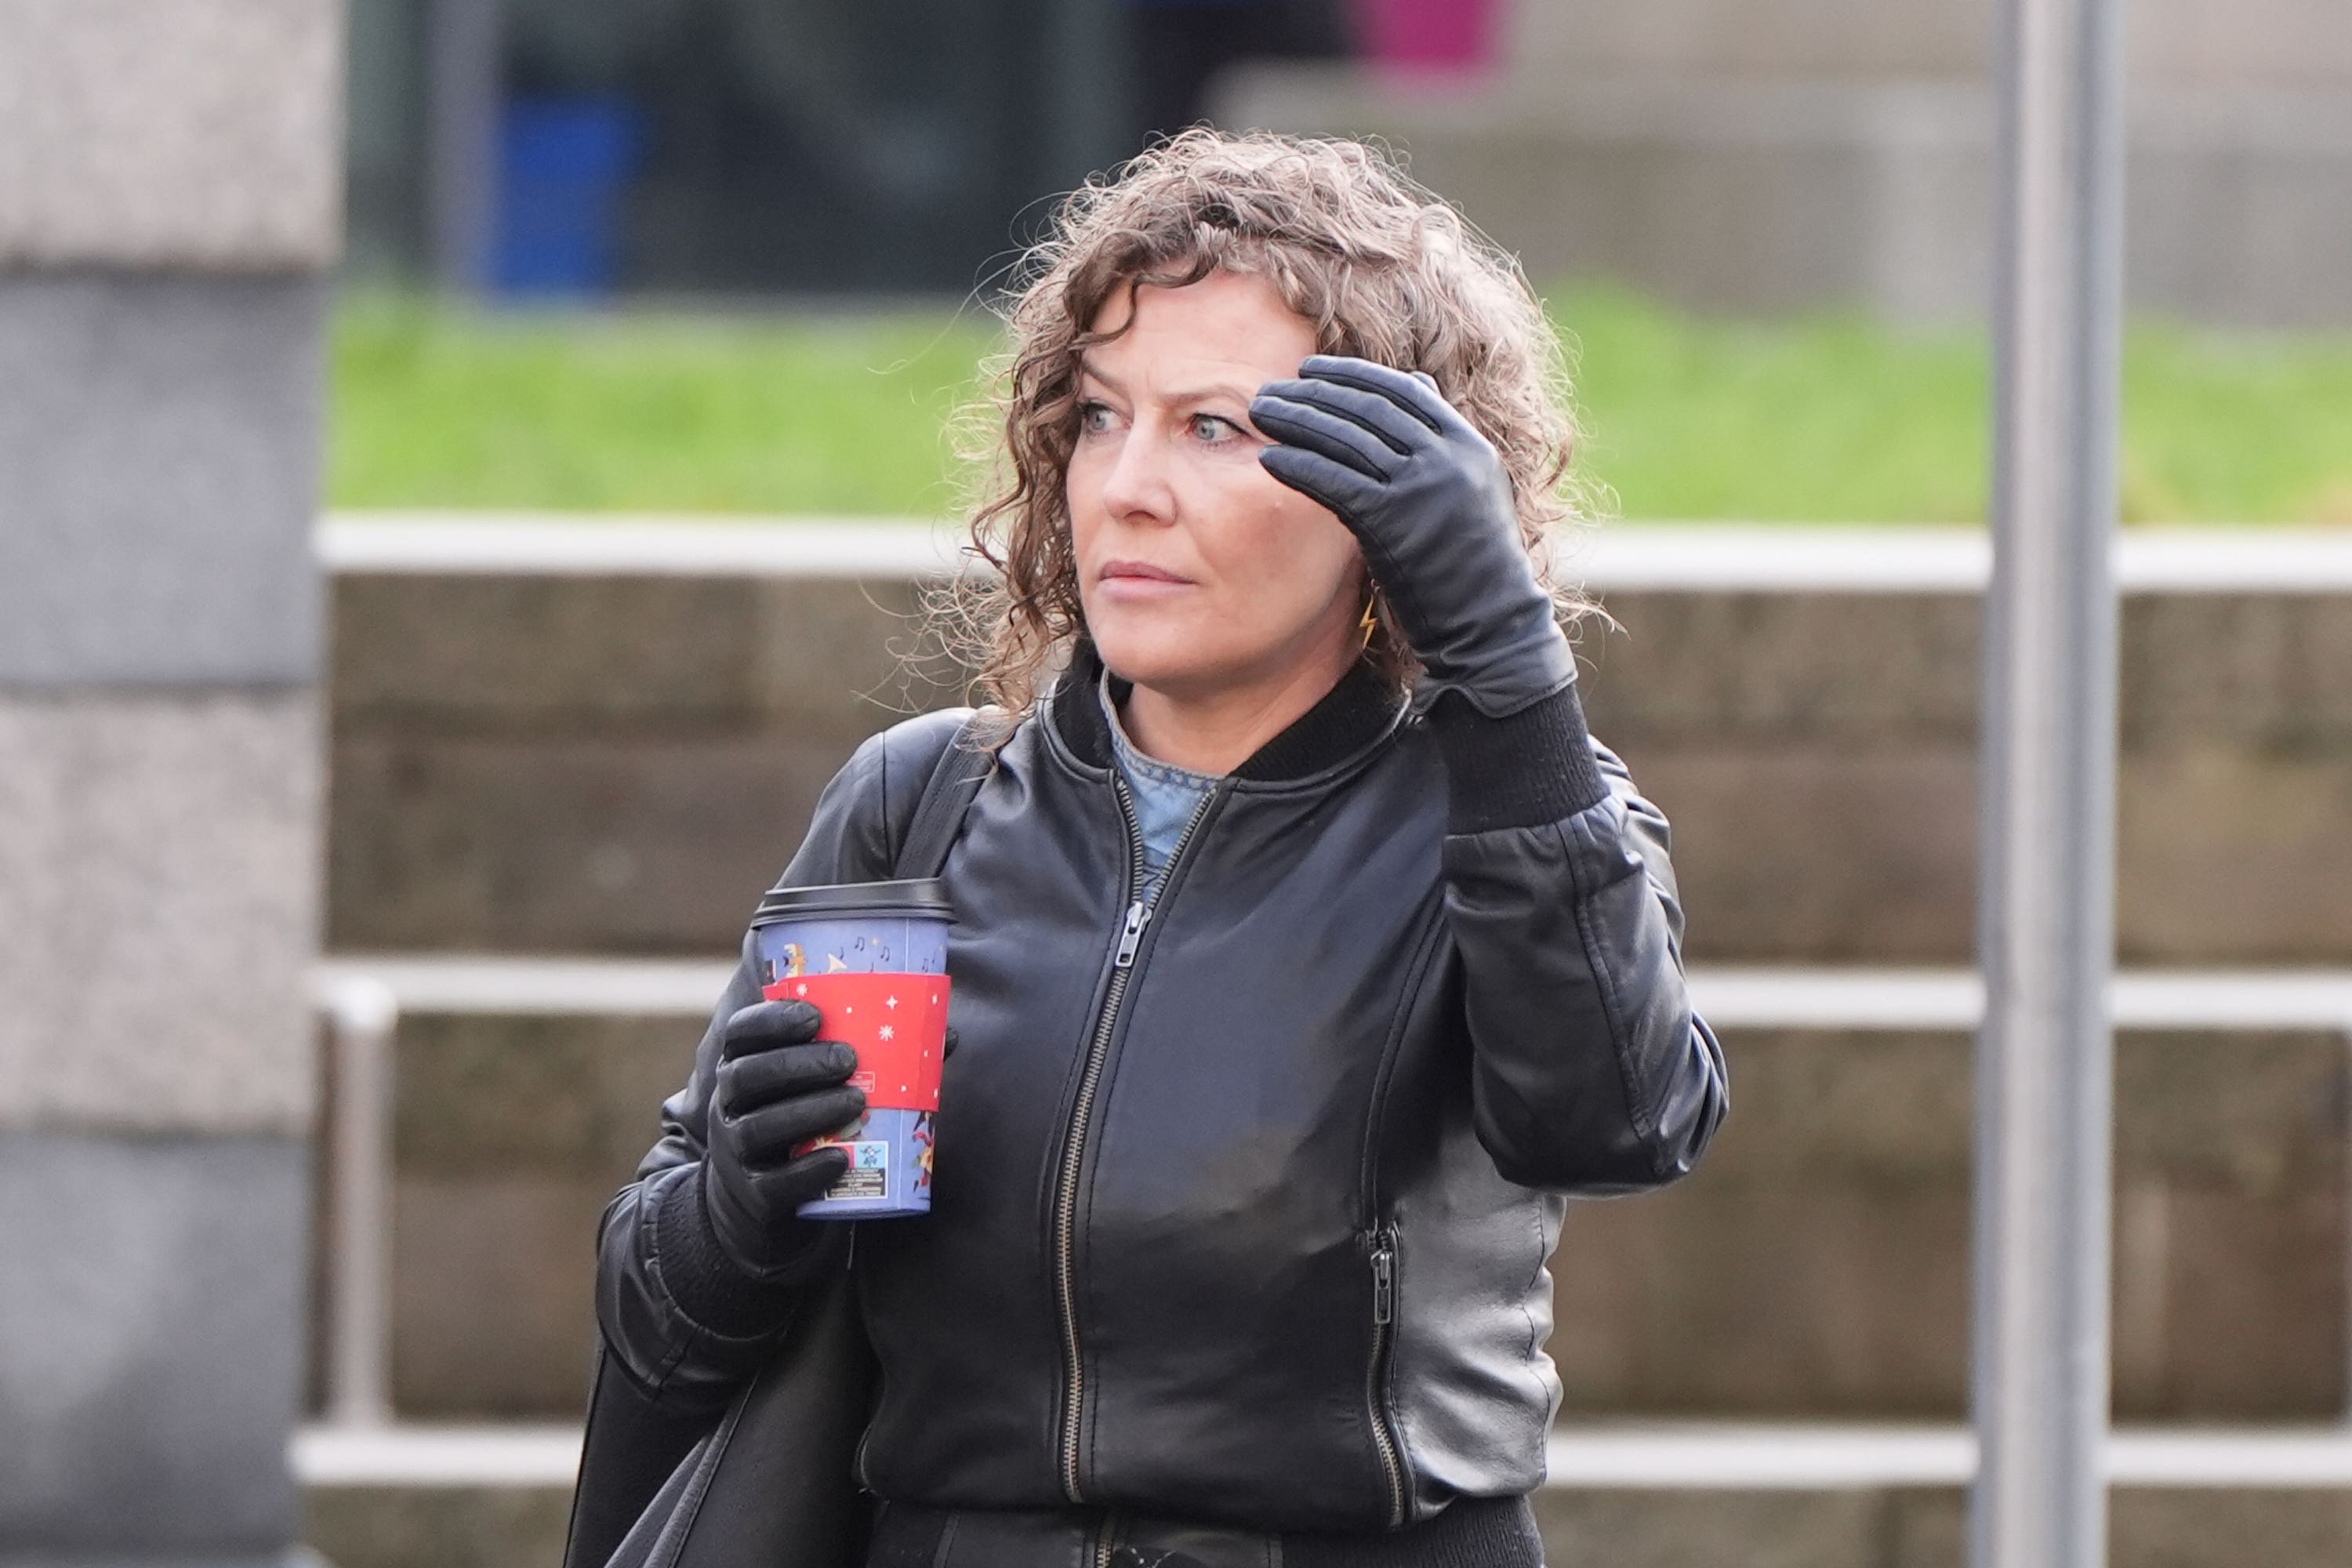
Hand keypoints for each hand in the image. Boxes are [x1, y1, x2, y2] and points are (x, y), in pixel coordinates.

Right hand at [700, 999, 865, 1279]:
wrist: (766, 1202)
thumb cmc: (805, 1126)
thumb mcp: (821, 1090)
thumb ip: (876, 1060)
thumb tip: (947, 1035)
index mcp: (743, 1067)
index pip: (742, 1033)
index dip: (772, 1020)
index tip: (816, 1015)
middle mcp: (728, 1106)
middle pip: (747, 1076)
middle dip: (797, 1064)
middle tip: (849, 1060)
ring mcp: (735, 1153)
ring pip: (757, 1127)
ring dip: (807, 1111)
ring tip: (856, 1102)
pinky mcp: (753, 1196)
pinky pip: (772, 1184)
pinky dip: (806, 1172)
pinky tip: (839, 1159)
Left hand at [1251, 355, 1574, 717]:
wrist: (1489, 624)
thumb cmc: (1473, 563)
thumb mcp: (1474, 487)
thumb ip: (1443, 437)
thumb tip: (1417, 380)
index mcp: (1468, 446)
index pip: (1402, 391)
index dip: (1352, 377)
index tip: (1311, 371)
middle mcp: (1448, 459)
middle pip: (1369, 409)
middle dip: (1315, 394)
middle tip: (1271, 389)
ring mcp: (1422, 489)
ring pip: (1348, 439)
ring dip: (1297, 421)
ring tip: (1260, 413)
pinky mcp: (1393, 522)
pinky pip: (1336, 482)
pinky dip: (1300, 466)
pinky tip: (1270, 459)